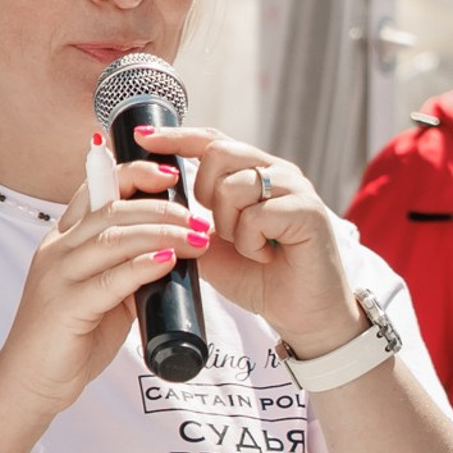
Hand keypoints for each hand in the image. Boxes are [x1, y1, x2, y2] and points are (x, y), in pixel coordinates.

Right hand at [0, 158, 209, 432]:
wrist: (33, 381)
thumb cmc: (73, 338)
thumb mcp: (107, 294)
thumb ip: (130, 269)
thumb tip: (173, 254)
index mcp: (65, 241)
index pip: (97, 190)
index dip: (133, 174)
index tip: (170, 174)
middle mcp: (58, 250)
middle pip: (110, 209)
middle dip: (159, 206)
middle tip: (197, 216)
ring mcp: (58, 276)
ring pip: (112, 238)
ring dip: (161, 233)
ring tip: (197, 237)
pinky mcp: (66, 306)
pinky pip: (108, 279)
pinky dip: (142, 266)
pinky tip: (169, 259)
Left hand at [134, 122, 360, 355]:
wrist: (302, 316)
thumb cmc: (260, 279)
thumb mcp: (209, 244)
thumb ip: (187, 216)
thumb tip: (149, 194)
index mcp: (256, 173)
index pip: (213, 140)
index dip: (177, 136)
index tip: (142, 137)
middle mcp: (279, 172)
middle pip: (218, 153)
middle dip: (205, 194)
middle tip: (223, 231)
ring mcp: (297, 189)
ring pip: (234, 186)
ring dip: (229, 227)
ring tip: (250, 248)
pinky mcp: (309, 211)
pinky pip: (256, 215)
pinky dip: (251, 243)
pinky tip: (266, 257)